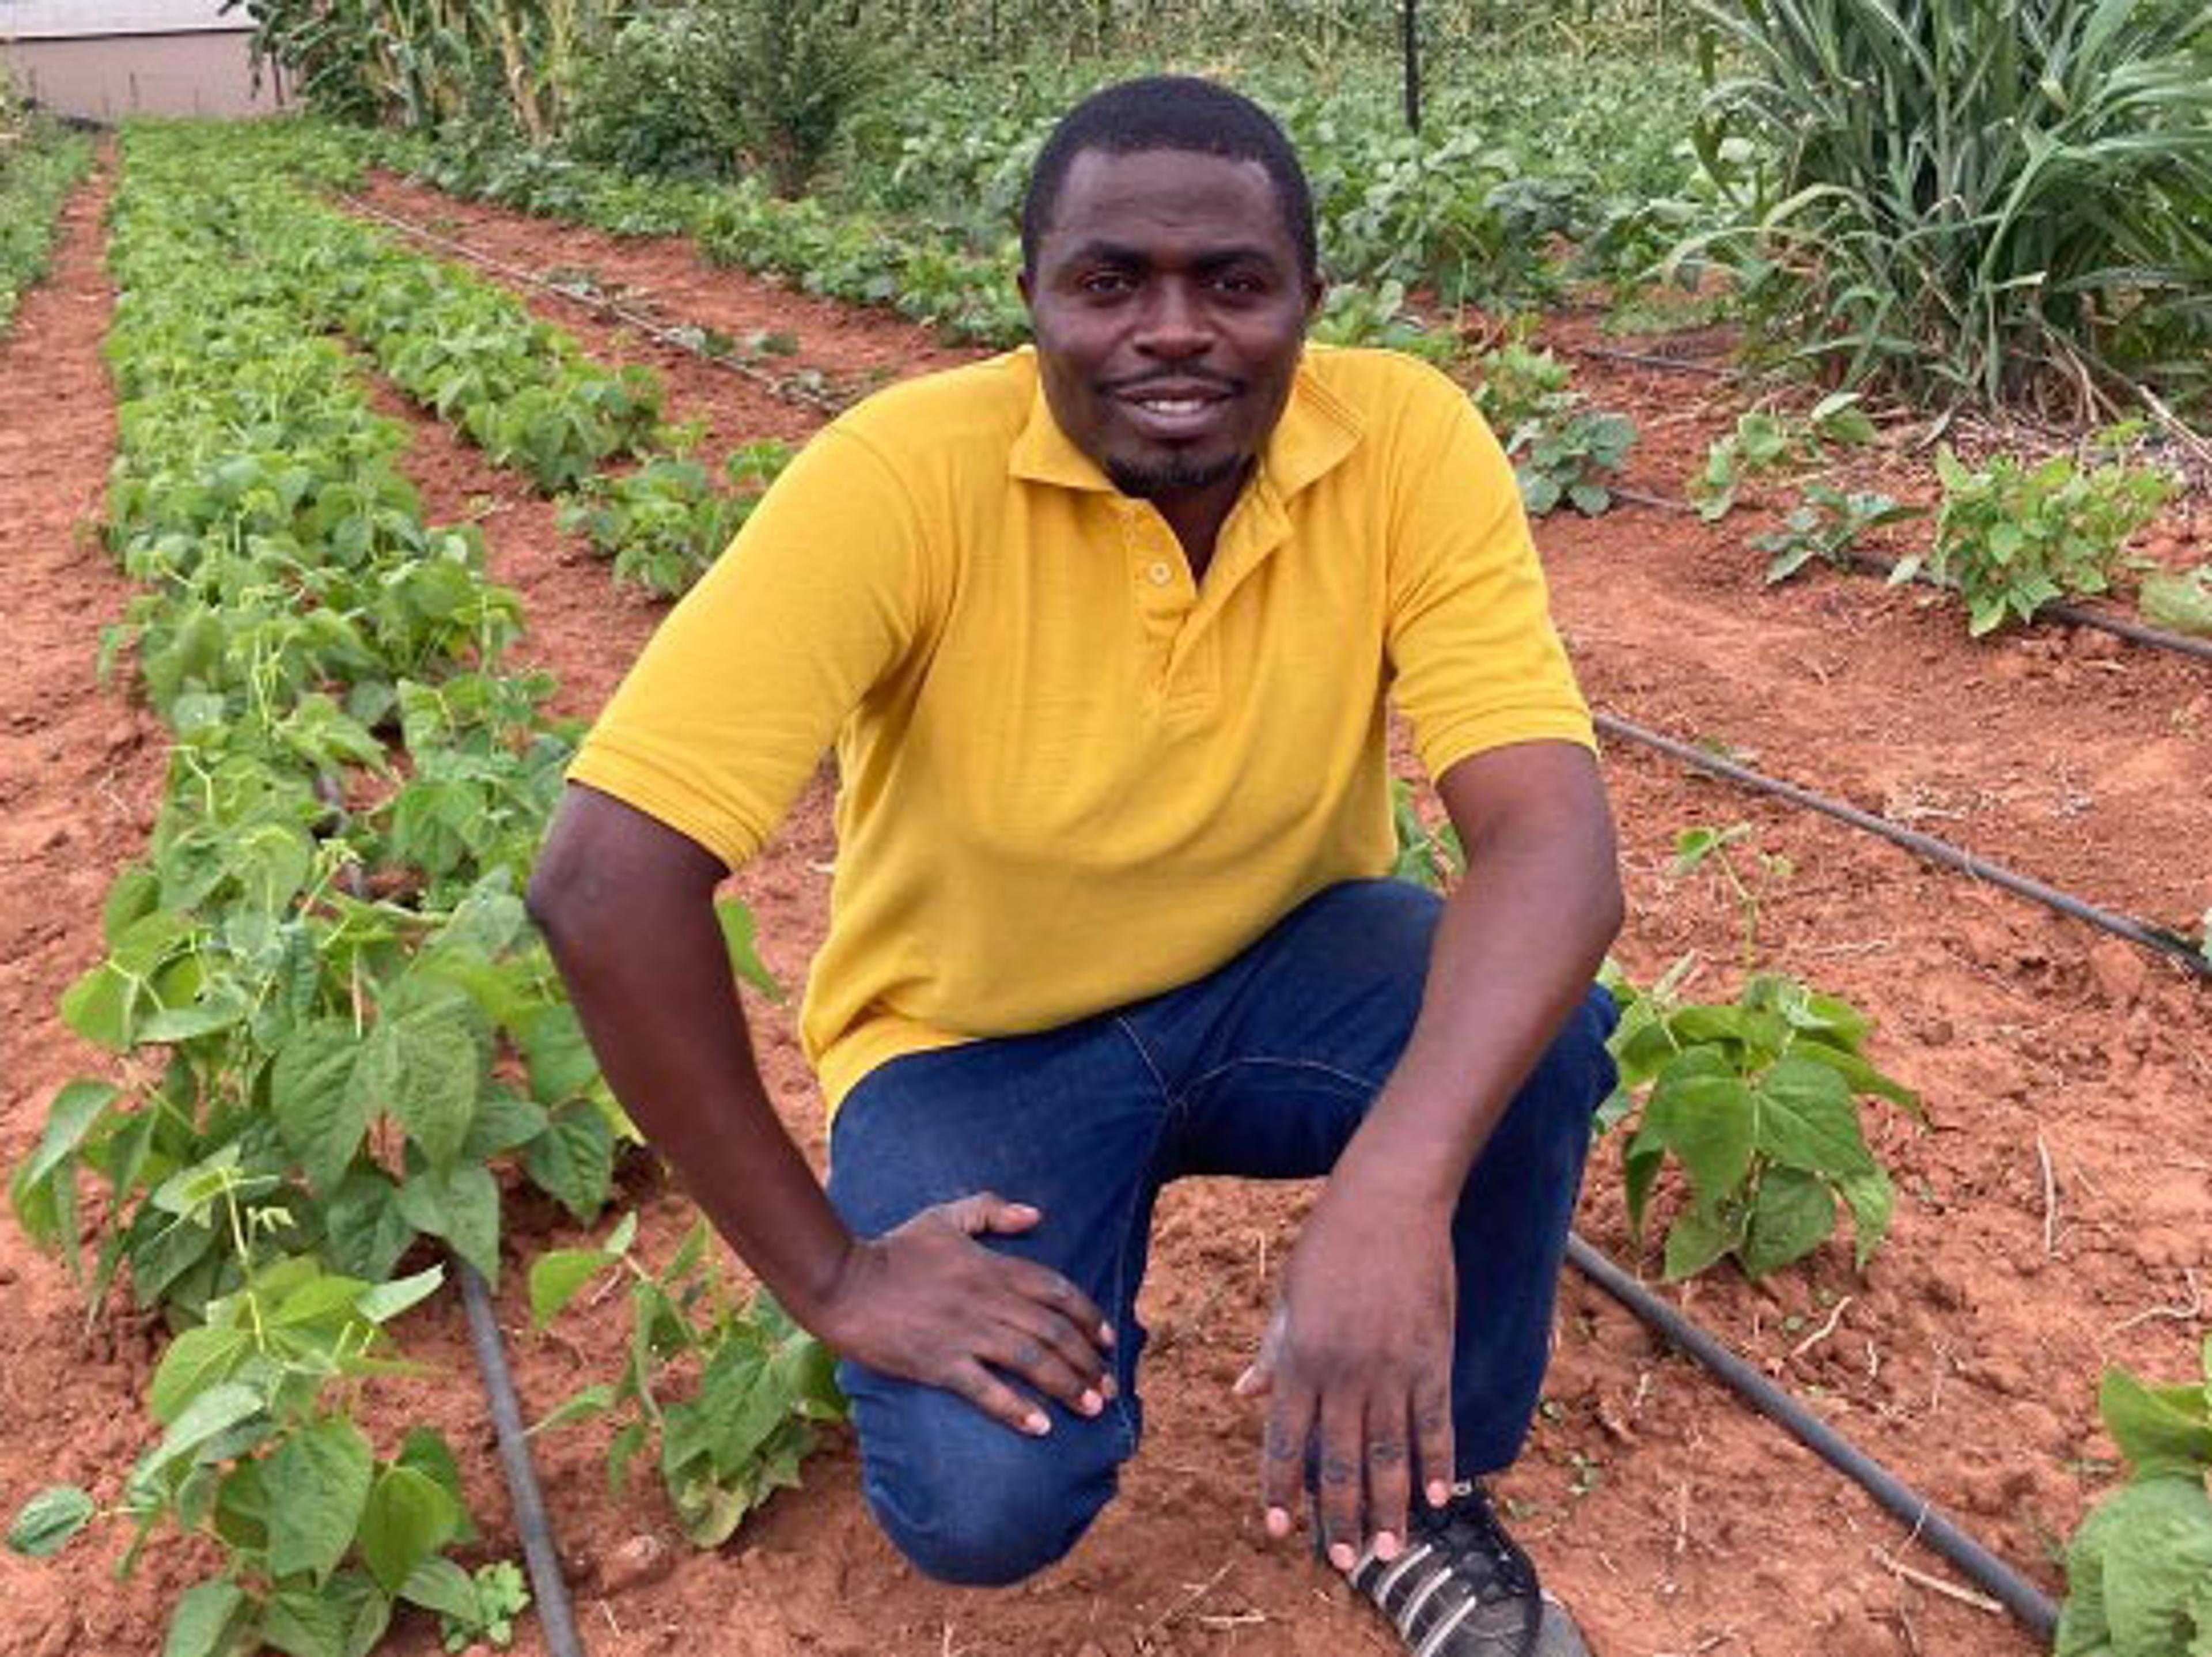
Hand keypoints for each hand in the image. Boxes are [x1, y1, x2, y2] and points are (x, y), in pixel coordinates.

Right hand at [815, 1191, 1117, 1435]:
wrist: (844, 1283)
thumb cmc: (894, 1250)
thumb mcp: (944, 1217)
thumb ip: (991, 1210)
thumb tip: (1037, 1215)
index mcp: (992, 1267)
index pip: (1056, 1291)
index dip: (1088, 1316)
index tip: (1108, 1339)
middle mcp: (987, 1301)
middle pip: (1052, 1332)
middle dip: (1087, 1361)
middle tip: (1108, 1387)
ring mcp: (964, 1334)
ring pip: (1030, 1361)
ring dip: (1066, 1386)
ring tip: (1090, 1407)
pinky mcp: (939, 1364)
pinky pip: (986, 1390)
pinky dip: (1015, 1409)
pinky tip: (1040, 1427)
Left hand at [1235, 1185, 1455, 1569]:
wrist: (1390, 1201)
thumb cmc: (1329, 1243)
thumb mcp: (1288, 1295)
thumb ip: (1272, 1351)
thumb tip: (1244, 1396)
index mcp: (1300, 1356)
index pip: (1286, 1440)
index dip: (1282, 1489)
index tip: (1279, 1530)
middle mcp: (1344, 1371)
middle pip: (1339, 1461)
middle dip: (1339, 1516)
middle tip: (1343, 1560)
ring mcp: (1392, 1368)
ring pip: (1390, 1454)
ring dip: (1389, 1507)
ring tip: (1390, 1551)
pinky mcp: (1434, 1357)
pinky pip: (1435, 1422)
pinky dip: (1437, 1464)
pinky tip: (1438, 1500)